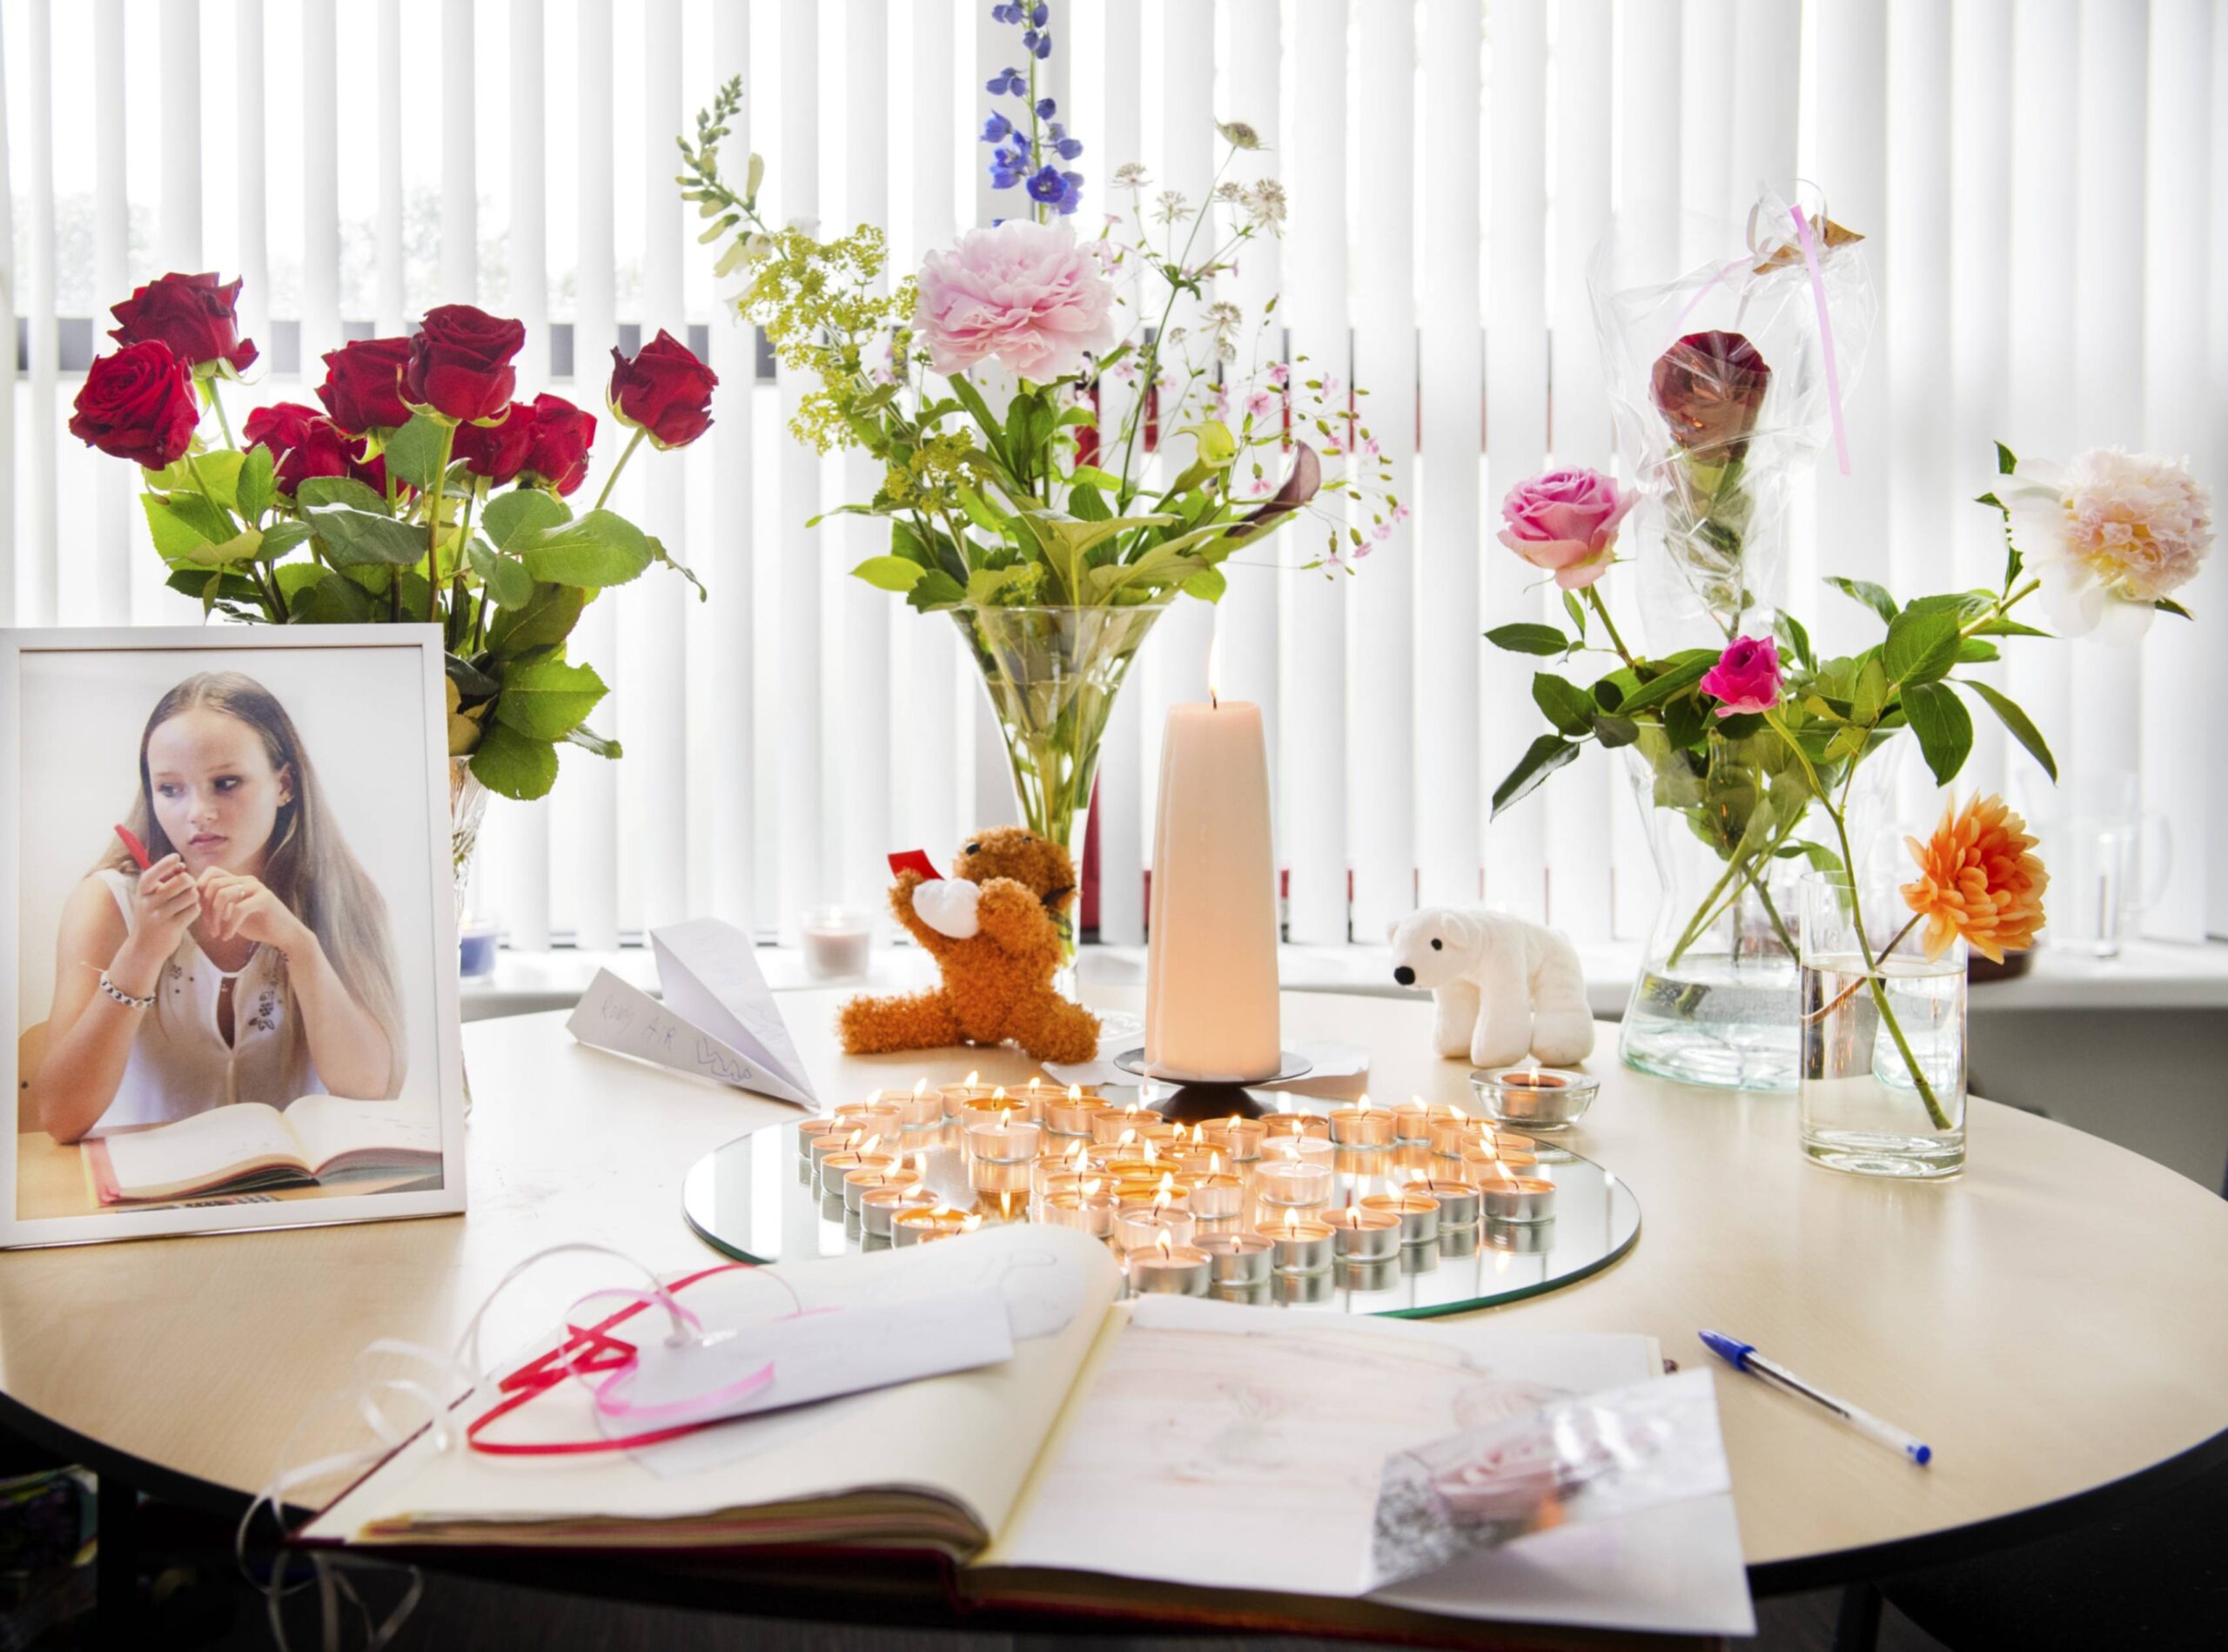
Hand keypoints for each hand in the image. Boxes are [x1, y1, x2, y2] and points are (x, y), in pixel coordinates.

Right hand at [112, 855, 198, 987]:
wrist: (144, 949)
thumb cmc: (151, 918)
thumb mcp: (149, 899)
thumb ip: (162, 883)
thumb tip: (181, 865)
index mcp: (142, 893)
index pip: (152, 874)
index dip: (165, 864)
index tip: (177, 857)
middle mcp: (149, 903)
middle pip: (182, 881)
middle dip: (190, 882)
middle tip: (188, 888)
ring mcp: (160, 916)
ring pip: (191, 895)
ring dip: (194, 897)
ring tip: (188, 903)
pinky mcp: (173, 928)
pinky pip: (194, 910)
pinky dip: (196, 910)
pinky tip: (188, 914)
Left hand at [195, 869, 306, 952]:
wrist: (284, 935)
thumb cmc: (257, 925)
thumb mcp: (233, 912)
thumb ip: (218, 904)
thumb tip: (193, 901)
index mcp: (238, 880)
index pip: (211, 872)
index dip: (200, 889)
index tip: (200, 911)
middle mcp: (247, 880)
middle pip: (213, 884)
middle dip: (205, 908)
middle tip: (209, 928)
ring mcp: (257, 887)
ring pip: (223, 894)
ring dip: (215, 917)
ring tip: (216, 933)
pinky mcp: (266, 899)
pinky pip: (239, 909)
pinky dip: (229, 926)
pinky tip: (227, 937)